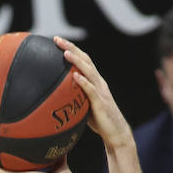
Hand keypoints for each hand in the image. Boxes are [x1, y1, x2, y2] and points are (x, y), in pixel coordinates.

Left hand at [56, 36, 132, 150]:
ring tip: (65, 52)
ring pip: (88, 71)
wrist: (116, 133)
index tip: (57, 42)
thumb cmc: (100, 122)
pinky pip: (91, 91)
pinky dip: (83, 82)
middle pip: (85, 60)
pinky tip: (75, 76)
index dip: (72, 49)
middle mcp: (99, 82)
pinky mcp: (101, 103)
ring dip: (76, 61)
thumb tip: (57, 97)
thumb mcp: (85, 106)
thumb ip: (75, 98)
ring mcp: (101, 92)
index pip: (83, 61)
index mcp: (95, 82)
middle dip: (71, 48)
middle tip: (56, 39)